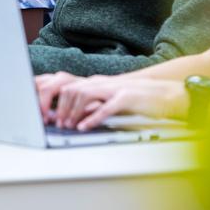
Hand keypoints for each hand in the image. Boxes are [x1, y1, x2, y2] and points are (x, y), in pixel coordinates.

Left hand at [35, 73, 187, 131]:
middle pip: (70, 88)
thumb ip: (91, 107)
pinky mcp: (127, 97)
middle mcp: (101, 82)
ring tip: (66, 126)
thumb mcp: (109, 101)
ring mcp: (114, 88)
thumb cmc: (136, 99)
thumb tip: (71, 118)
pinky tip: (84, 127)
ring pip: (84, 94)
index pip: (65, 85)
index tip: (44, 114)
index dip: (52, 98)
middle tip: (53, 123)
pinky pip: (106, 106)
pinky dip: (93, 117)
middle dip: (58, 106)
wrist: (165, 94)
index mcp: (95, 83)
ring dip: (72, 112)